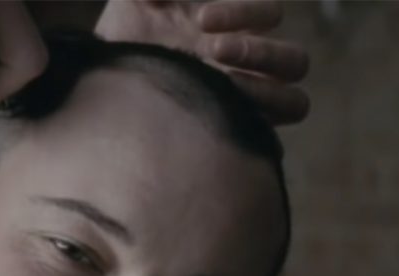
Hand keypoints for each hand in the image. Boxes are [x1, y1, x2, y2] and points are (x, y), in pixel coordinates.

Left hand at [94, 0, 308, 124]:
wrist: (104, 84)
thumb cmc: (124, 38)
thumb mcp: (133, 2)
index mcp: (236, 28)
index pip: (270, 14)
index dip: (244, 11)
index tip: (200, 19)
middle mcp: (247, 67)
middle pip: (295, 61)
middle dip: (260, 53)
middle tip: (214, 51)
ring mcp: (243, 103)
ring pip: (294, 102)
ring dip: (264, 93)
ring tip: (221, 87)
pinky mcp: (231, 133)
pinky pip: (266, 139)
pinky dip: (253, 129)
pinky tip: (215, 119)